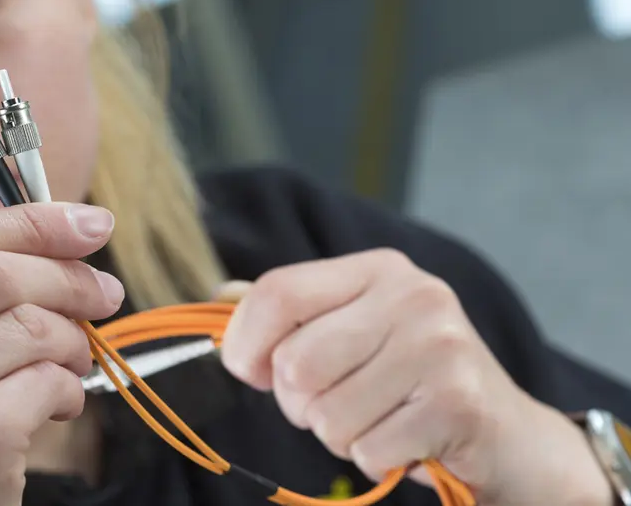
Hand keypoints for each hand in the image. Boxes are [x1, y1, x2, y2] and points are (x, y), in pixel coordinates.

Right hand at [0, 203, 124, 505]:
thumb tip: (51, 238)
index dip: (24, 222)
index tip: (86, 223)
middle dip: (65, 275)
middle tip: (105, 293)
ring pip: (26, 324)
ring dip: (71, 341)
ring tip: (74, 367)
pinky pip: (46, 378)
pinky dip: (69, 390)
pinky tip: (57, 410)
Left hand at [218, 249, 612, 504]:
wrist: (507, 433)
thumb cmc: (411, 379)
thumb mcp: (355, 327)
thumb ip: (291, 312)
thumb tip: (219, 297)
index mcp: (378, 269)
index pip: (278, 293)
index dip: (244, 343)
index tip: (251, 371)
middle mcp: (413, 296)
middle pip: (295, 364)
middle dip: (300, 403)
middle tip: (335, 402)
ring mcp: (441, 348)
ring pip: (327, 415)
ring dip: (340, 434)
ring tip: (379, 418)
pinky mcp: (457, 404)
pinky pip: (367, 449)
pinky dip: (376, 457)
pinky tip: (406, 440)